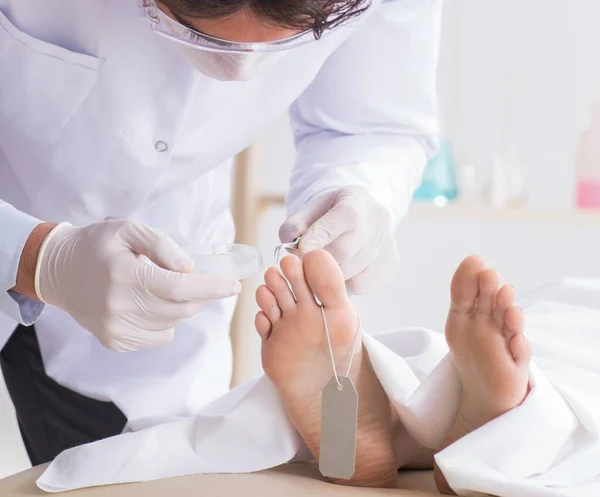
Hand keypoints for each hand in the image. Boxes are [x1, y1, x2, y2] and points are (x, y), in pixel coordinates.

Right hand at [35, 220, 240, 351]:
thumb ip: (162, 245)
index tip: (234, 285)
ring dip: (182, 307)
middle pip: (181, 309)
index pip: (179, 288)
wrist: (58, 271)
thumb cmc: (97, 245)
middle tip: (204, 281)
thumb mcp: (128, 230)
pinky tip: (148, 303)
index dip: (211, 288)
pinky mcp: (115, 342)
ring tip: (163, 286)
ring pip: (172, 324)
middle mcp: (120, 307)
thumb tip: (189, 268)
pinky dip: (165, 321)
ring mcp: (116, 329)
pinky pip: (158, 337)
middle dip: (201, 296)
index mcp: (125, 276)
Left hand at [279, 186, 399, 293]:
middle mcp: (378, 222)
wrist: (363, 212)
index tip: (299, 249)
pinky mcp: (391, 264)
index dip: (319, 236)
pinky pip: (361, 285)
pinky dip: (344, 284)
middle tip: (303, 262)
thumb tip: (288, 240)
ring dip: (329, 275)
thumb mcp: (313, 207)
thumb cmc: (333, 211)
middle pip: (345, 251)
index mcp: (358, 202)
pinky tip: (338, 272)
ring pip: (352, 272)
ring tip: (320, 267)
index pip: (342, 219)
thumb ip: (298, 222)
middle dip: (319, 261)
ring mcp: (388, 245)